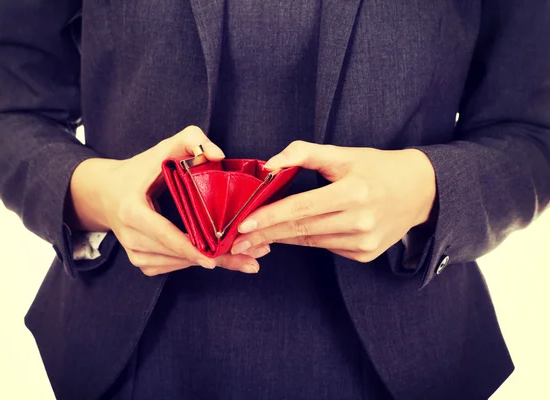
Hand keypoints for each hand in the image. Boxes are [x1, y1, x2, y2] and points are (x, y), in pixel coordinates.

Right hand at [67, 126, 264, 275]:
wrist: (105, 193)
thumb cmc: (138, 170)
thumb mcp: (162, 148)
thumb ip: (192, 139)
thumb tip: (218, 155)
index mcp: (132, 211)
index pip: (165, 234)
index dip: (190, 248)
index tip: (214, 259)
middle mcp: (130, 237)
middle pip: (178, 254)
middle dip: (217, 259)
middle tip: (252, 262)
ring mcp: (134, 254)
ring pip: (179, 264)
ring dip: (212, 263)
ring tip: (245, 260)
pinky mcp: (141, 262)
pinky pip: (173, 267)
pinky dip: (195, 262)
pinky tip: (218, 257)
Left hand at [230, 141, 435, 262]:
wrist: (419, 191)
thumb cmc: (376, 167)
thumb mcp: (343, 153)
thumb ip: (304, 154)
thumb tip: (270, 165)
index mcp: (353, 192)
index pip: (301, 208)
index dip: (269, 217)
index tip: (242, 224)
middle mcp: (360, 221)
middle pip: (301, 229)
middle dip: (265, 235)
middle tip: (236, 241)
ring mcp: (364, 242)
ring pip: (311, 241)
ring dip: (281, 240)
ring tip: (254, 239)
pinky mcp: (366, 254)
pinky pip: (327, 247)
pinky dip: (307, 240)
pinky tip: (290, 236)